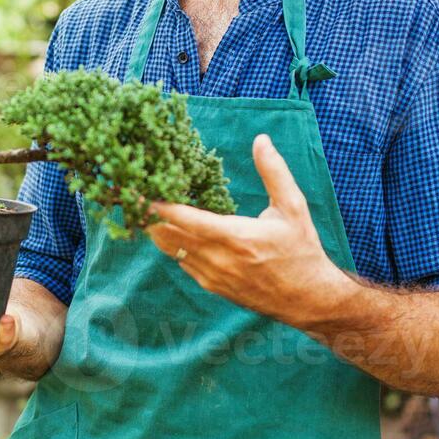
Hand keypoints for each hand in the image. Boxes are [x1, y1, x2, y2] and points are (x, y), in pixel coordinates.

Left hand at [148, 133, 349, 323]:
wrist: (308, 299)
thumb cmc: (301, 250)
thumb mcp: (293, 207)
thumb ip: (274, 172)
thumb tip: (261, 139)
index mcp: (236, 237)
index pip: (185, 220)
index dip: (159, 206)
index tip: (139, 191)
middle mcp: (218, 260)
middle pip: (168, 236)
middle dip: (149, 215)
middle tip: (131, 194)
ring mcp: (212, 276)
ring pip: (171, 251)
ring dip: (157, 230)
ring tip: (142, 208)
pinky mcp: (212, 286)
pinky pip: (182, 263)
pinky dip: (172, 245)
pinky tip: (167, 229)